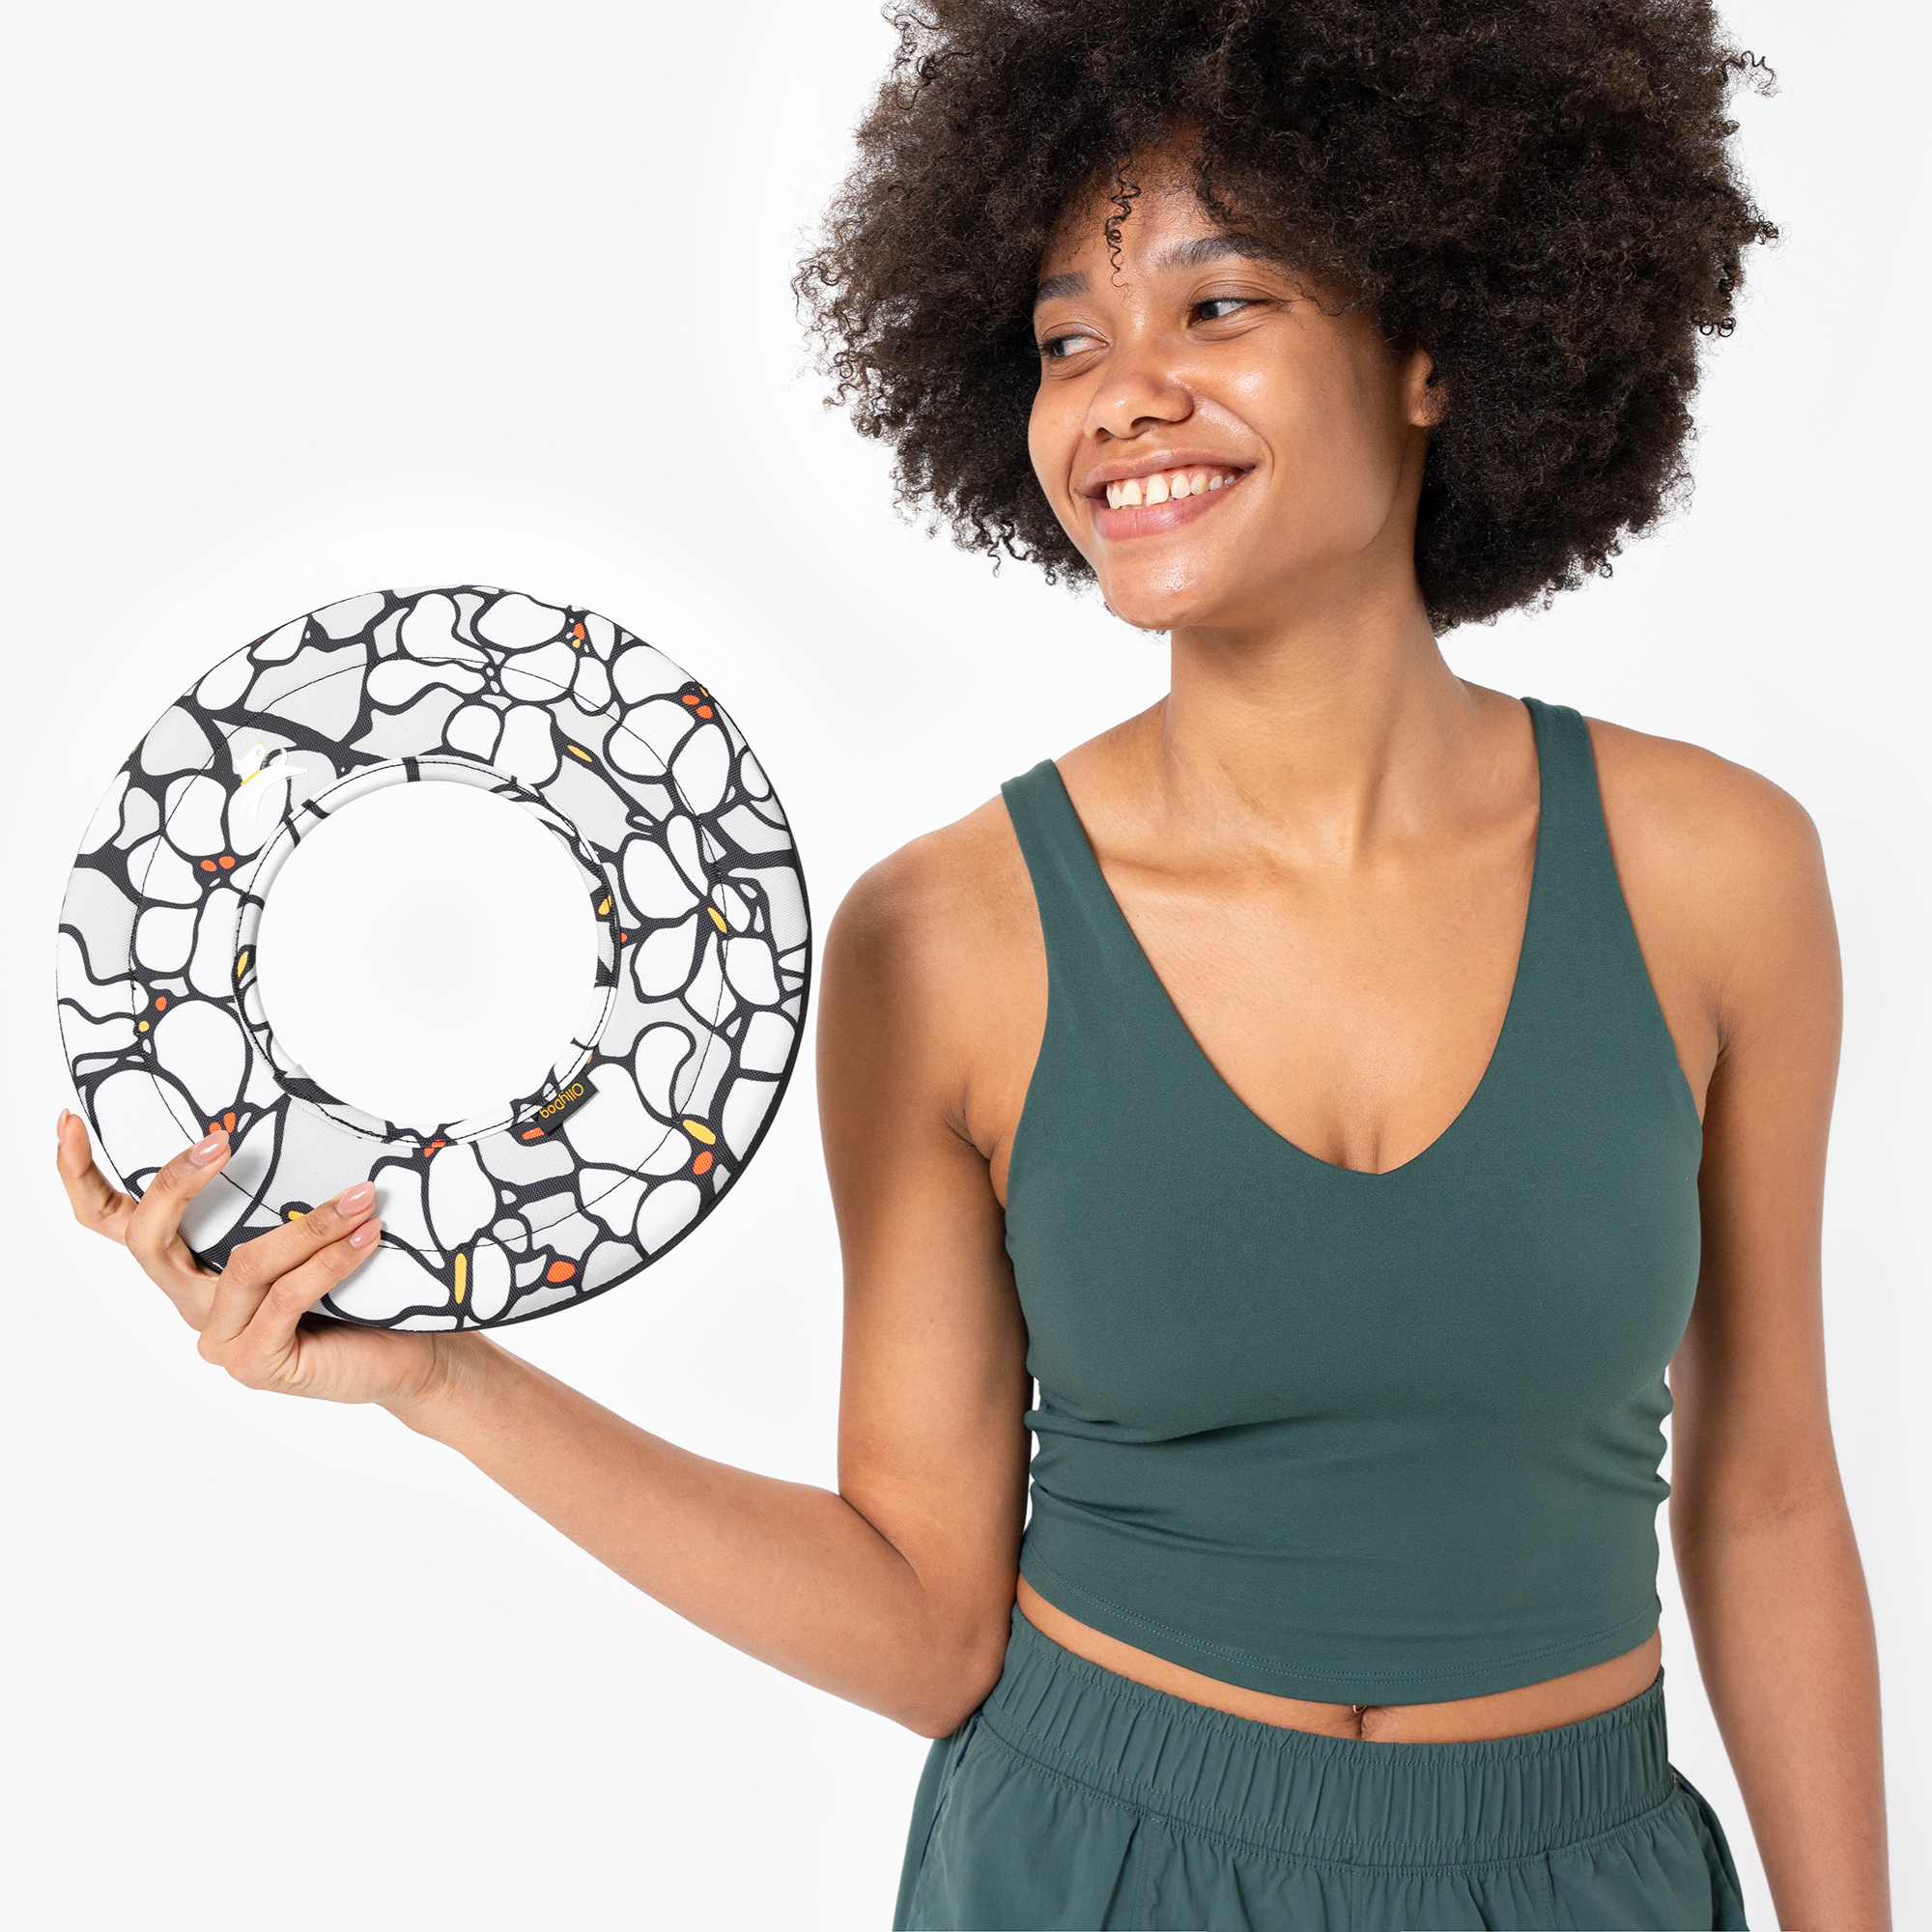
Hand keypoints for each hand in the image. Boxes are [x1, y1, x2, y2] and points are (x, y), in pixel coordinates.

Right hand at [56, 1109, 454, 1411]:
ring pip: (244, 1264)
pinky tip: (367, 1235)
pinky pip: (286, 1298)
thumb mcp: (309, 1227)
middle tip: (222, 1139)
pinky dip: (332, 1261)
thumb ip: (282, 1190)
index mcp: (191, 1265)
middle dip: (178, 1182)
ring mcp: (220, 1338)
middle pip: (149, 1240)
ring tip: (361, 1195)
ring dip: (311, 1224)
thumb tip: (297, 1107)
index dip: (81, 1177)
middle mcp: (194, 1302)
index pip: (115, 1224)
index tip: (70, 1121)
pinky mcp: (256, 1363)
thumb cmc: (361, 1284)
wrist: (409, 1354)